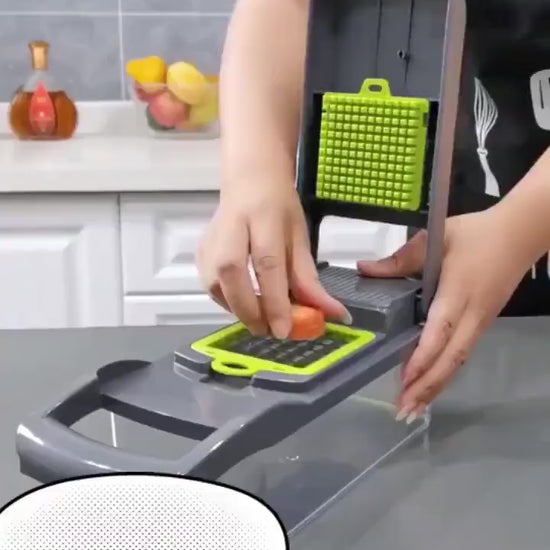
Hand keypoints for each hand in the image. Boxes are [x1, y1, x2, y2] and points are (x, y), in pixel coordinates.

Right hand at [197, 180, 349, 337]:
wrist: (249, 179)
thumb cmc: (279, 207)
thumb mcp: (300, 237)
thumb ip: (310, 278)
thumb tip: (333, 314)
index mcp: (264, 218)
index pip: (268, 264)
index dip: (275, 300)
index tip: (284, 330)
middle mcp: (232, 227)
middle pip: (232, 274)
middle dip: (250, 309)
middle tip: (268, 331)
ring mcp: (211, 239)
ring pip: (215, 283)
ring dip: (237, 309)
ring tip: (259, 319)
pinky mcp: (200, 250)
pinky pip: (211, 285)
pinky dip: (227, 301)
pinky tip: (244, 303)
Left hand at [358, 208, 533, 422]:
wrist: (520, 233)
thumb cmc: (475, 233)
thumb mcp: (436, 238)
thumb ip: (400, 258)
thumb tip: (364, 269)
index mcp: (458, 292)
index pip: (439, 330)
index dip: (422, 357)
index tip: (405, 379)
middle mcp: (472, 314)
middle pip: (451, 357)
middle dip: (427, 386)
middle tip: (403, 410)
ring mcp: (481, 322)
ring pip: (458, 360)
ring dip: (436, 386)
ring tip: (413, 408)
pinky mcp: (484, 323)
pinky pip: (463, 353)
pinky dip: (445, 373)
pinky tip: (431, 385)